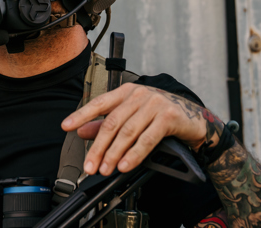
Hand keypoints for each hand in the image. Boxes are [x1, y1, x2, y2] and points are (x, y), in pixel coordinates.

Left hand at [61, 83, 223, 175]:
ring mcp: (154, 104)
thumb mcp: (132, 117)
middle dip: (98, 147)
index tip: (66, 126)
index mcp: (127, 92)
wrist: (194, 119)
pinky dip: (134, 154)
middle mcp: (139, 94)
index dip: (81, 114)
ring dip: (114, 154)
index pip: (99, 102)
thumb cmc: (160, 116)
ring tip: (105, 169)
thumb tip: (82, 131)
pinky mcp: (168, 117)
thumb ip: (106, 123)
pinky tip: (125, 165)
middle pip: (112, 123)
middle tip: (90, 165)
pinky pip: (147, 139)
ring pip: (127, 132)